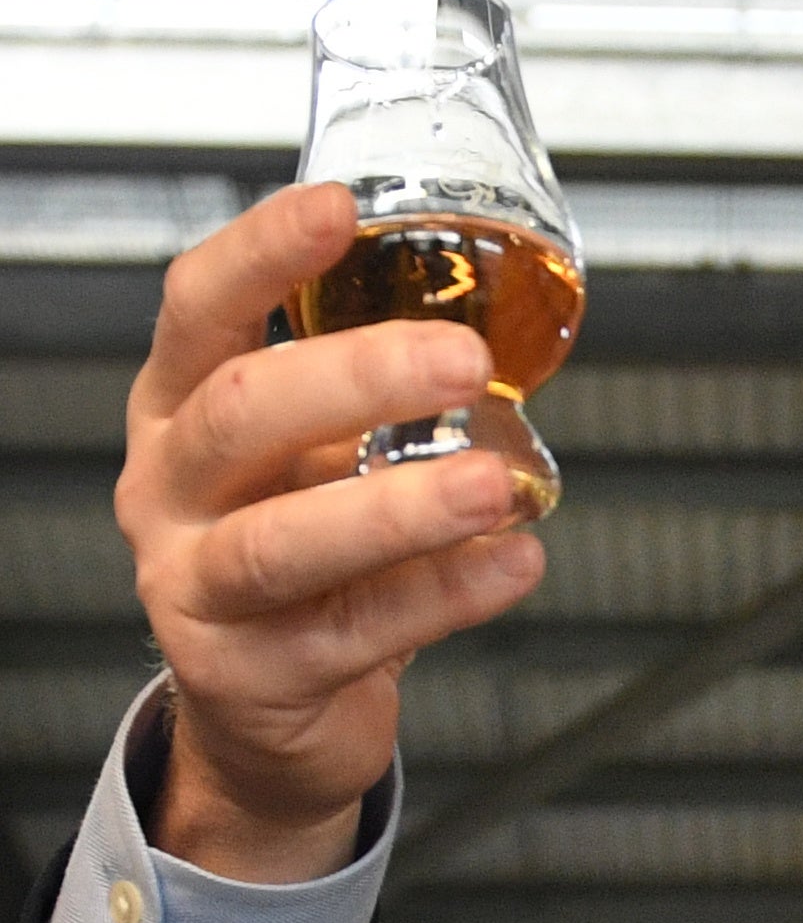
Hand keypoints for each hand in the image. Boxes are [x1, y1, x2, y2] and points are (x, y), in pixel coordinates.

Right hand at [116, 182, 547, 881]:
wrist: (267, 712)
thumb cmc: (303, 559)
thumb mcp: (312, 461)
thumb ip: (370, 403)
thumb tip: (500, 329)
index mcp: (181, 409)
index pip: (199, 309)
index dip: (261, 255)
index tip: (337, 210)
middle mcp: (170, 489)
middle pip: (242, 412)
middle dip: (356, 377)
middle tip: (462, 359)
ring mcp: (193, 586)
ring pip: (284, 540)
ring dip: (399, 508)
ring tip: (491, 484)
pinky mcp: (248, 674)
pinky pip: (355, 630)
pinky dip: (444, 596)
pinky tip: (513, 563)